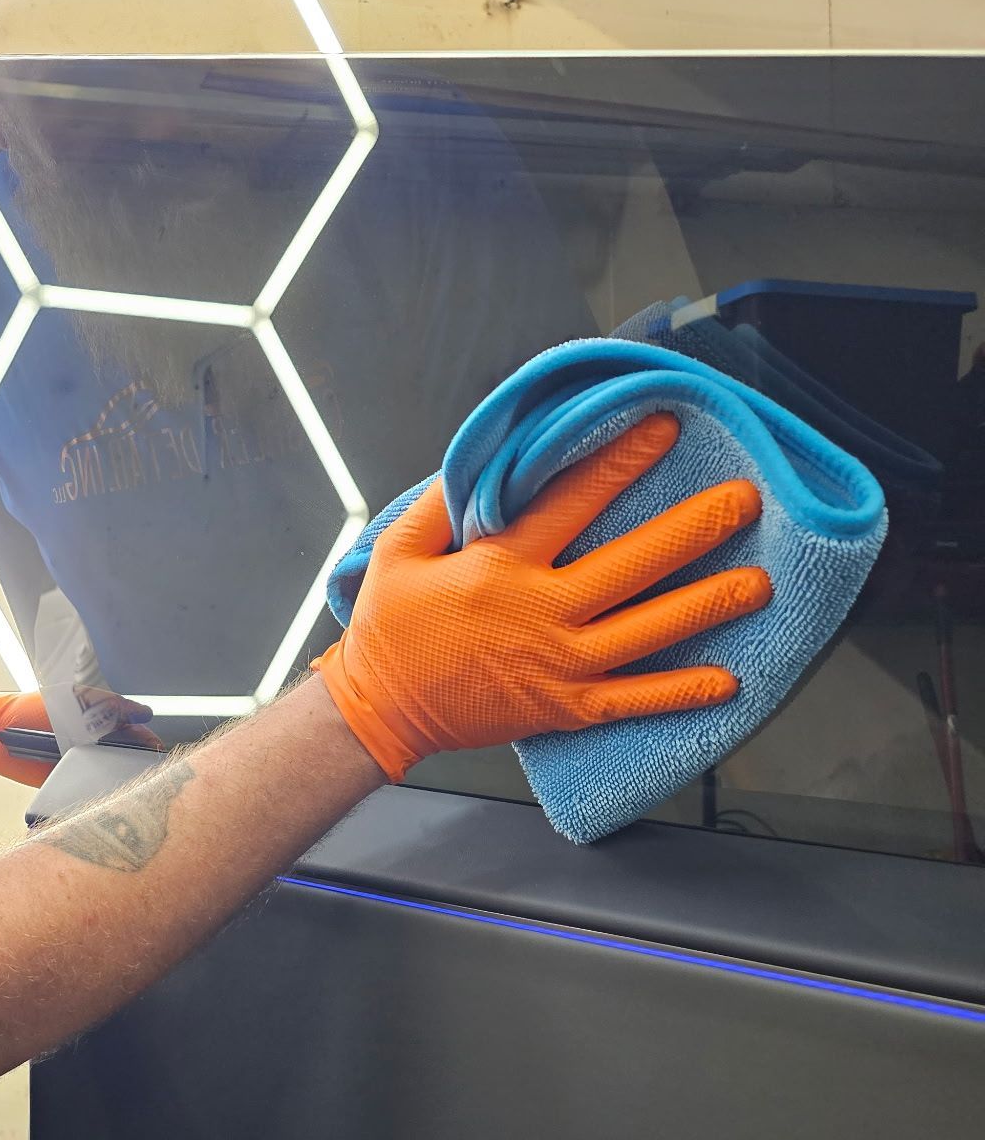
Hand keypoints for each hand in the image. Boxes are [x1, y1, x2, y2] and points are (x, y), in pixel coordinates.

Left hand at [0, 690, 157, 787]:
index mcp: (96, 722)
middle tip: (151, 769)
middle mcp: (91, 745)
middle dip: (140, 763)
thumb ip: (111, 704)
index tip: (158, 749)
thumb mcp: (77, 698)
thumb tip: (146, 714)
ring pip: (110, 775)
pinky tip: (110, 793)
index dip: (146, 741)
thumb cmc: (34, 710)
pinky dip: (99, 791)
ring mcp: (79, 765)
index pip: (131, 733)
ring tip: (136, 783)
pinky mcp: (66, 783)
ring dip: (122, 779)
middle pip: (125, 756)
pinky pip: (88, 789)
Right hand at [314, 414, 771, 780]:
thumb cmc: (389, 628)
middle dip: (694, 530)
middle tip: (744, 501)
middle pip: (632, 564)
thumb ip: (439, 504)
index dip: (622, 460)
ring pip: (647, 631)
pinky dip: (681, 693)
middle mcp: (539, 613)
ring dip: (707, 605)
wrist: (380, 711)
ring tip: (759, 583)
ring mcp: (557, 665)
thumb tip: (483, 461)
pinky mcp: (564, 708)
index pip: (572, 501)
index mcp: (500, 567)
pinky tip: (729, 681)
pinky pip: (634, 701)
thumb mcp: (395, 551)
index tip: (665, 427)